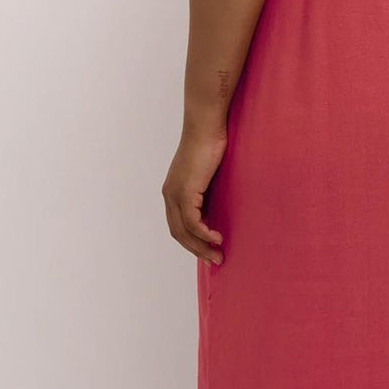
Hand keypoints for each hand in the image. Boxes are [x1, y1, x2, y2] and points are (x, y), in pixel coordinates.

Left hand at [161, 126, 226, 263]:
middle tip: (215, 261)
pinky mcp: (185, 192)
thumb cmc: (211, 144)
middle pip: (179, 233)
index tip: (208, 252)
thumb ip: (208, 191)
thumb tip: (219, 206)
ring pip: (184, 231)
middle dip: (197, 250)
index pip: (178, 225)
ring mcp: (175, 194)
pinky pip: (193, 222)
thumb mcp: (208, 174)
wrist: (206, 127)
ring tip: (218, 255)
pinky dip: (204, 234)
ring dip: (201, 247)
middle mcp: (169, 195)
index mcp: (173, 191)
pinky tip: (217, 238)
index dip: (192, 242)